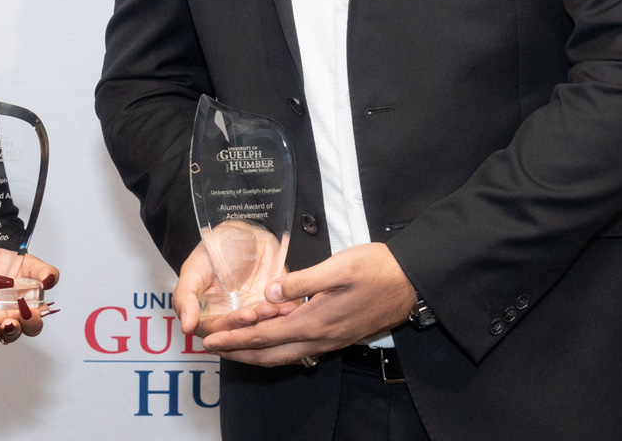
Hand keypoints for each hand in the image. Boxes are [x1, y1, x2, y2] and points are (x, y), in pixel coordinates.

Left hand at [0, 250, 59, 348]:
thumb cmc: (11, 263)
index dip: (31, 322)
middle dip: (11, 331)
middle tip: (8, 322)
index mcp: (25, 309)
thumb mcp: (30, 263)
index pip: (32, 324)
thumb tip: (49, 280)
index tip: (28, 312)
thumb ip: (44, 271)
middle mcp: (7, 318)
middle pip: (12, 335)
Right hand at [173, 240, 293, 339]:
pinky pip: (277, 316)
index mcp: (208, 315)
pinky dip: (283, 313)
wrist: (243, 232)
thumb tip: (186, 327)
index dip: (231, 326)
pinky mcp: (270, 306)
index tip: (246, 316)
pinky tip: (289, 306)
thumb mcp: (194, 269)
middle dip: (252, 324)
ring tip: (276, 308)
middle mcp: (229, 318)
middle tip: (260, 311)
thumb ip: (185, 298)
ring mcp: (250, 313)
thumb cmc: (215, 248)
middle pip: (240, 333)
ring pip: (260, 327)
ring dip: (269, 320)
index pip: (217, 331)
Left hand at [201, 242, 416, 366]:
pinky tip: (265, 338)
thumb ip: (302, 281)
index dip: (233, 339)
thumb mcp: (339, 266)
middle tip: (209, 347)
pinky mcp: (335, 336)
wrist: (412, 282)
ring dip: (252, 352)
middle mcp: (319, 338)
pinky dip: (273, 347)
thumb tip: (270, 292)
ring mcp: (328, 340)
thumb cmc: (377, 268)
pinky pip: (296, 348)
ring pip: (282, 354)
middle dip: (236, 352)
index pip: (263, 337)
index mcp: (315, 322)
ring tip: (229, 346)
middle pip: (268, 354)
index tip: (208, 339)